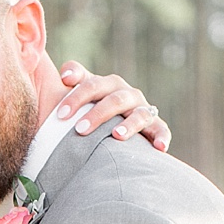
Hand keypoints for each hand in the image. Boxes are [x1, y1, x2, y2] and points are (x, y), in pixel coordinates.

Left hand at [54, 62, 170, 151]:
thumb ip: (74, 76)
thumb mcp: (83, 91)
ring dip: (129, 125)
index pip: (91, 85)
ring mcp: (143, 109)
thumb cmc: (93, 107)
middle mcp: (127, 94)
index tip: (60, 115)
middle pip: (114, 100)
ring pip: (139, 114)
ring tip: (117, 135)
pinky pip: (162, 130)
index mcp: (108, 84)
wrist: (118, 121)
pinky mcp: (156, 125)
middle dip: (97, 115)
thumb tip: (65, 75)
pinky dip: (162, 137)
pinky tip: (160, 148)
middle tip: (79, 130)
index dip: (76, 98)